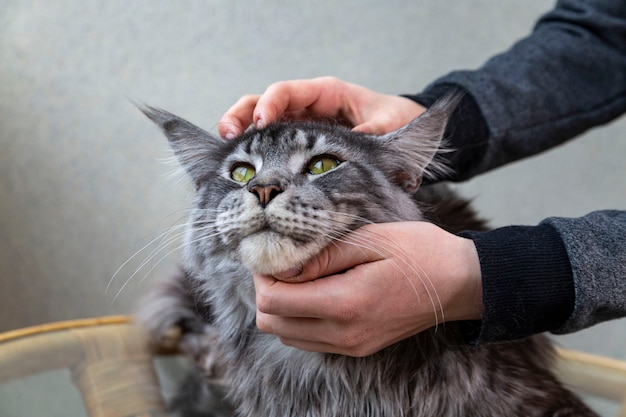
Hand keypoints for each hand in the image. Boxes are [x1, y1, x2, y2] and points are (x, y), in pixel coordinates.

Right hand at [218, 77, 425, 137]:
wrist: (402, 133)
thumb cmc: (394, 120)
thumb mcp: (389, 124)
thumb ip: (372, 132)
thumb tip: (353, 144)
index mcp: (326, 93)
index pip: (287, 91)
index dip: (270, 104)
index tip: (260, 123)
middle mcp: (307, 107)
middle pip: (263, 102)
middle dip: (242, 115)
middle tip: (229, 134)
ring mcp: (298, 125)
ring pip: (259, 122)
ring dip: (241, 132)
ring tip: (227, 148)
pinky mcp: (296, 144)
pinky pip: (269, 143)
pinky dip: (253, 151)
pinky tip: (243, 166)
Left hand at [253, 222, 482, 356]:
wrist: (460, 283)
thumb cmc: (420, 252)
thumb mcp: (371, 240)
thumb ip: (323, 256)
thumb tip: (283, 266)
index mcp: (345, 304)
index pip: (274, 301)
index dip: (262, 276)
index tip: (272, 253)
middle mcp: (344, 334)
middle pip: (272, 323)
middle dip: (266, 291)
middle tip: (282, 263)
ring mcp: (351, 346)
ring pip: (287, 334)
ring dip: (281, 306)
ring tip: (300, 275)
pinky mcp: (357, 348)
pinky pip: (309, 339)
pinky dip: (299, 317)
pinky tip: (316, 291)